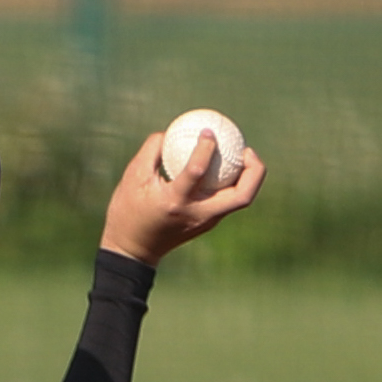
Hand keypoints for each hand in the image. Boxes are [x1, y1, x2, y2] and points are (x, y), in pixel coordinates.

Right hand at [100, 132, 265, 266]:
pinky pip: (228, 200)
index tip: (207, 131)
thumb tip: (172, 131)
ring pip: (240, 200)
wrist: (132, 250)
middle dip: (254, 170)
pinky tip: (225, 167)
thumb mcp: (133, 176)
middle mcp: (196, 214)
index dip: (206, 147)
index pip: (198, 170)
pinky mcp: (207, 225)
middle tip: (246, 150)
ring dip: (247, 177)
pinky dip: (232, 183)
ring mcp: (206, 223)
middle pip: (242, 195)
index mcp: (175, 201)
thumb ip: (153, 149)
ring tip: (241, 156)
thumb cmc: (128, 210)